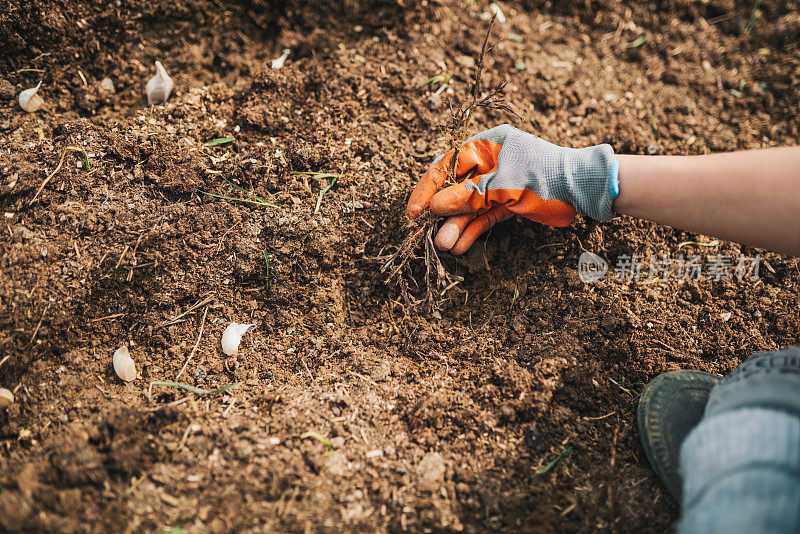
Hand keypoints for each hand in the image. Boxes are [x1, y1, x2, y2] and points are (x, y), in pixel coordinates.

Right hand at [406, 125, 617, 253]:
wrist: (580, 190)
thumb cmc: (542, 176)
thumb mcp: (501, 186)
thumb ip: (466, 197)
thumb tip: (434, 208)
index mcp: (486, 145)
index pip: (446, 165)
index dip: (427, 189)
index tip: (414, 212)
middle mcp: (490, 162)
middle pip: (455, 188)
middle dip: (441, 213)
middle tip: (424, 234)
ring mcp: (499, 184)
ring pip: (469, 206)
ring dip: (457, 226)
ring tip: (444, 246)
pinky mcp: (509, 203)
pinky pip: (485, 217)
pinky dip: (474, 230)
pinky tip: (461, 245)